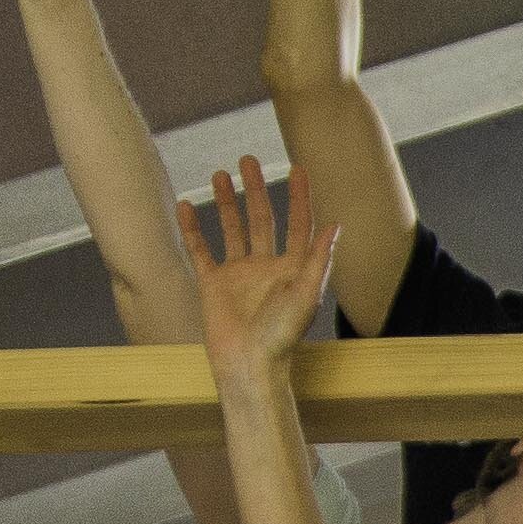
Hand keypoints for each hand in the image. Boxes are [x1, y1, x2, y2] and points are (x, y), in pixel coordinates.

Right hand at [177, 159, 340, 377]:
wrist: (248, 364)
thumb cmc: (282, 336)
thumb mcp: (307, 294)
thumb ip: (319, 259)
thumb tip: (335, 224)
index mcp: (293, 268)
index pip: (298, 224)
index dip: (299, 197)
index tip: (298, 168)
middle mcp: (266, 267)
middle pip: (261, 218)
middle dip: (256, 189)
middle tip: (248, 160)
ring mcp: (238, 274)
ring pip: (231, 228)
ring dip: (227, 202)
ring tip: (221, 174)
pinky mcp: (212, 283)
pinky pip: (200, 249)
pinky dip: (192, 228)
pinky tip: (187, 205)